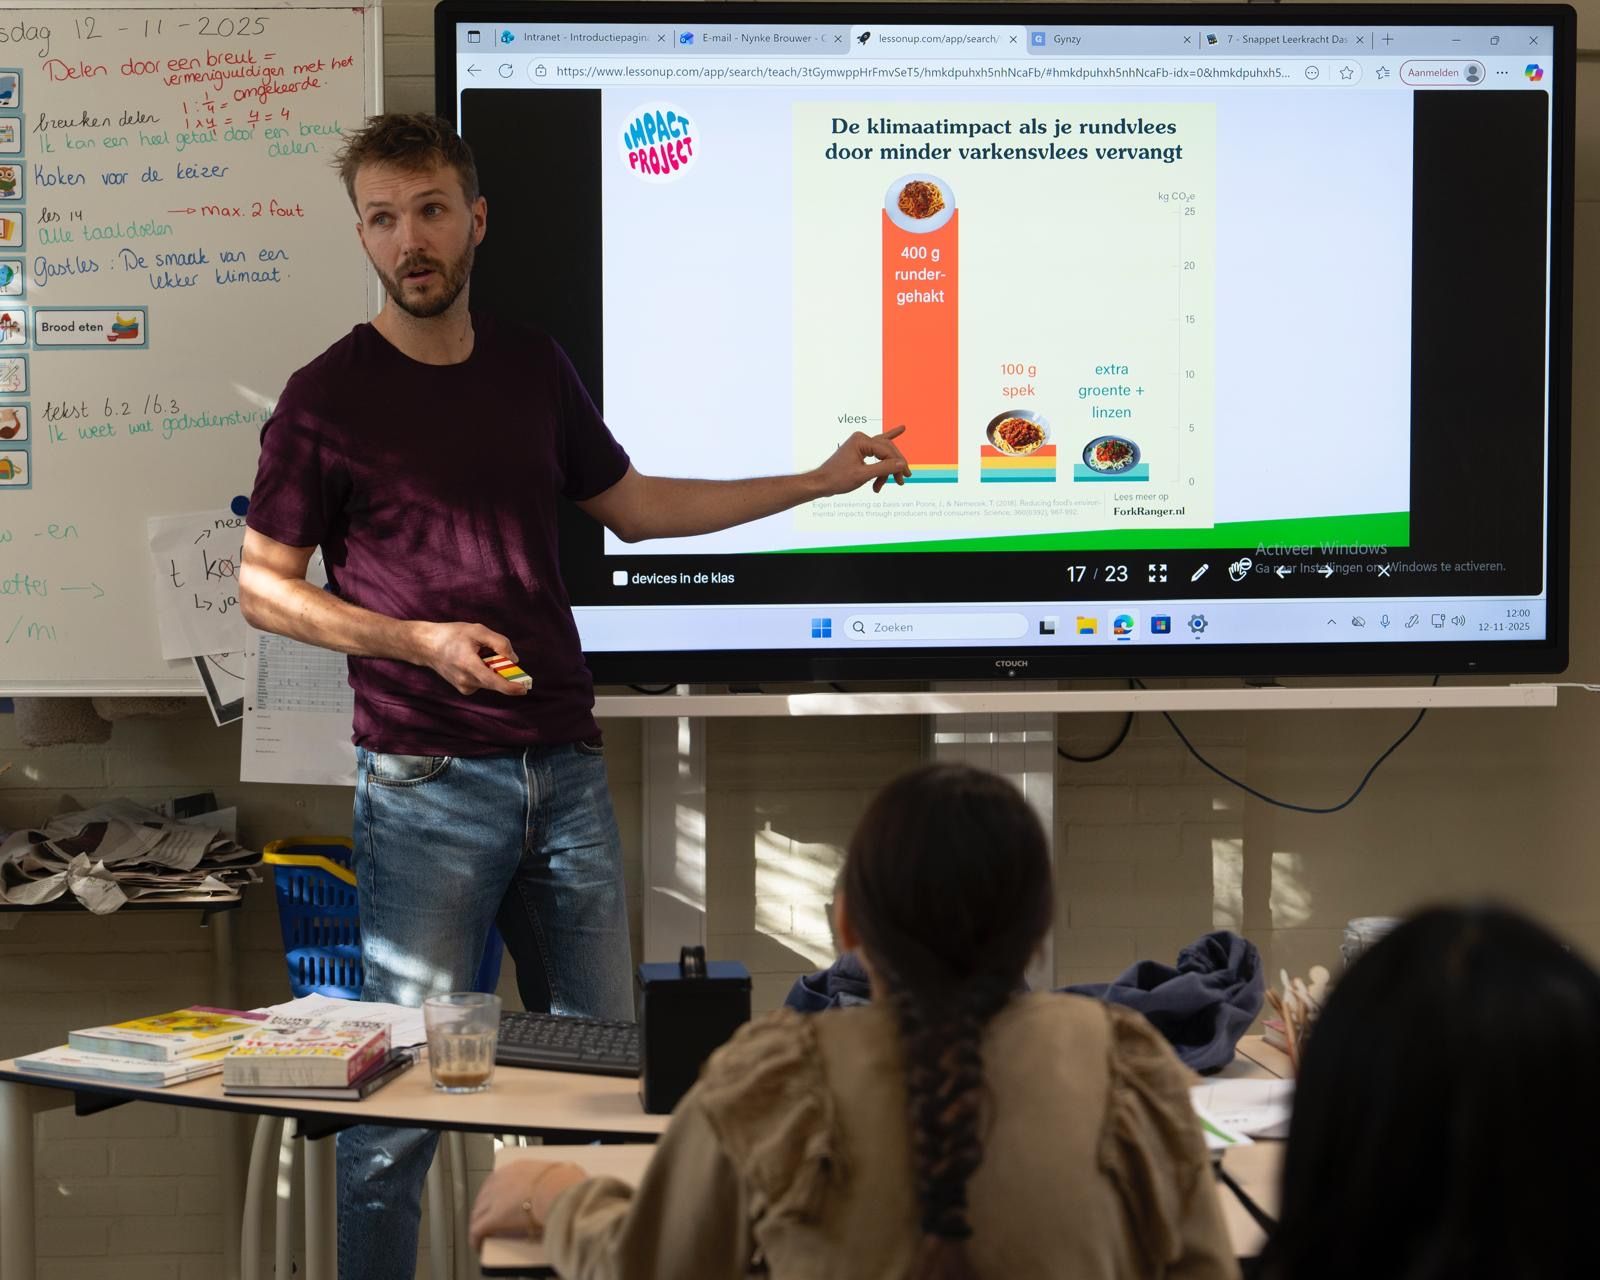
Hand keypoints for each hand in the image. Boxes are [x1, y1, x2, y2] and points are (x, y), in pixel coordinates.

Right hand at [409, 621, 528, 696]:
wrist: (427, 646)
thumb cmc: (453, 635)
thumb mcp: (478, 630)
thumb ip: (499, 643)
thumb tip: (514, 660)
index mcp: (468, 664)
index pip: (493, 681)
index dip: (510, 687)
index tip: (523, 689)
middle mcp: (465, 679)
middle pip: (495, 681)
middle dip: (505, 672)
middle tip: (503, 657)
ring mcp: (463, 686)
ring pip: (490, 681)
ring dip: (493, 670)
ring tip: (479, 654)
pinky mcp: (464, 689)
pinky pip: (483, 682)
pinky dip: (485, 673)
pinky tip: (474, 662)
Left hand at [468, 1160, 587, 1249]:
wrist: (558, 1192)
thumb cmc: (563, 1183)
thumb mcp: (561, 1171)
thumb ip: (557, 1173)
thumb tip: (567, 1172)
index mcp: (518, 1167)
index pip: (499, 1178)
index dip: (496, 1191)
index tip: (499, 1199)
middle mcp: (502, 1180)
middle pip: (484, 1195)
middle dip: (483, 1207)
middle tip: (486, 1217)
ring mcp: (495, 1198)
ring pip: (477, 1212)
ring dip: (478, 1221)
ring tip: (481, 1232)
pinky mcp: (492, 1219)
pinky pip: (477, 1229)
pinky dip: (475, 1237)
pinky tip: (477, 1243)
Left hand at [814, 426, 911, 495]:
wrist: (821, 483)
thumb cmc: (837, 478)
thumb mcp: (862, 475)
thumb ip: (884, 468)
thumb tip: (903, 464)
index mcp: (861, 440)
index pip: (887, 451)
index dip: (898, 464)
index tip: (904, 477)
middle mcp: (862, 438)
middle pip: (887, 450)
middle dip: (894, 467)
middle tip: (901, 481)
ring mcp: (861, 443)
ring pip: (883, 454)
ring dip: (885, 470)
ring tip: (880, 487)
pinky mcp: (860, 450)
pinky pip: (877, 448)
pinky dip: (888, 441)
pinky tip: (900, 430)